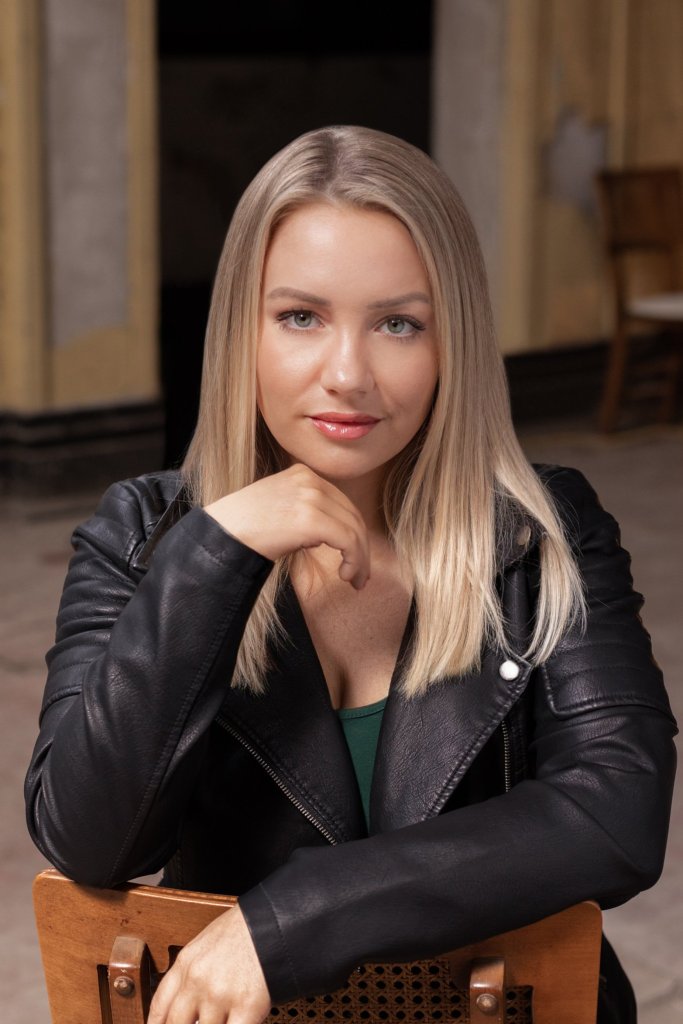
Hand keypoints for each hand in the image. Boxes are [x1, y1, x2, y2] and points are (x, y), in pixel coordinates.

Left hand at [147, 904, 270, 1023]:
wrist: (275, 920)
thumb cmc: (246, 929)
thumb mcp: (208, 943)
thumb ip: (194, 972)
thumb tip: (190, 1004)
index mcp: (187, 963)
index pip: (160, 1006)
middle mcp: (198, 981)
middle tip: (196, 1023)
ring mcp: (220, 995)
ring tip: (224, 1016)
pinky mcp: (246, 1006)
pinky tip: (238, 1023)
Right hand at [205, 464, 370, 588]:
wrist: (221, 534)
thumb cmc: (243, 528)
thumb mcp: (278, 508)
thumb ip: (304, 512)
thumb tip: (322, 537)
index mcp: (302, 474)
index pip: (341, 503)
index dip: (353, 531)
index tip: (355, 556)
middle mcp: (310, 480)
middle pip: (352, 515)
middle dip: (361, 547)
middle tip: (361, 574)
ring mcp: (311, 497)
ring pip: (354, 530)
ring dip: (360, 559)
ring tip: (355, 580)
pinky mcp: (311, 518)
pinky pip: (348, 541)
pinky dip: (354, 560)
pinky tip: (346, 575)